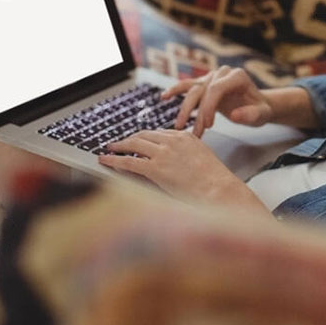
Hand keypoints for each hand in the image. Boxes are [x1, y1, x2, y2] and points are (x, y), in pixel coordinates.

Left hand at [98, 129, 264, 210]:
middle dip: (129, 139)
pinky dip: (114, 160)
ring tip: (109, 149)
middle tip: (119, 143)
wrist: (220, 191)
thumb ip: (187, 156)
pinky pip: (128, 162)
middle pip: (144, 135)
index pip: (159, 133)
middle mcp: (173, 141)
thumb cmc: (215, 183)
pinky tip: (105, 160)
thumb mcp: (202, 160)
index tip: (137, 141)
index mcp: (186, 137)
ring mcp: (163, 153)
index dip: (144, 138)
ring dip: (118, 146)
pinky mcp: (155, 168)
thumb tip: (175, 162)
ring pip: (133, 145)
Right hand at [162, 66, 272, 136]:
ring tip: (178, 126)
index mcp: (237, 76)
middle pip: (202, 90)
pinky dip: (176, 90)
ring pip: (193, 90)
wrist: (258, 105)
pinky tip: (164, 97)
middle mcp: (222, 73)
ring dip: (184, 109)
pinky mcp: (204, 83)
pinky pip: (188, 86)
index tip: (207, 126)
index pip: (217, 89)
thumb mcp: (262, 114)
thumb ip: (251, 114)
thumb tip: (234, 115)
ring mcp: (212, 77)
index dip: (209, 107)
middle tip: (192, 133)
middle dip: (195, 113)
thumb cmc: (260, 109)